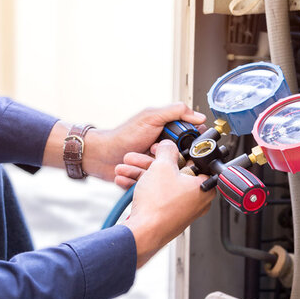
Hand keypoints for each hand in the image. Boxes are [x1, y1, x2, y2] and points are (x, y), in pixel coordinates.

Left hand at [84, 103, 204, 180]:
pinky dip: (143, 182)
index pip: (190, 142)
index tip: (186, 149)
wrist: (101, 155)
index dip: (191, 147)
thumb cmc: (123, 135)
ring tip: (139, 164)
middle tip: (155, 155)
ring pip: (168, 176)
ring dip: (152, 171)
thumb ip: (175, 112)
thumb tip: (199, 116)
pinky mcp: (149, 181)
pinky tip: (133, 175)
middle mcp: (165, 151)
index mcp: (169, 135)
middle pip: (182, 162)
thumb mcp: (151, 117)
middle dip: (170, 162)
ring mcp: (157, 167)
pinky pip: (153, 186)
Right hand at [121, 140, 214, 267]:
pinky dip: (144, 188)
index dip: (179, 152)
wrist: (143, 233)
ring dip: (143, 174)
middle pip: (176, 173)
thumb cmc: (158, 206)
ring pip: (163, 184)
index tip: (167, 149)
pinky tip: (126, 182)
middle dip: (153, 163)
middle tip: (144, 157)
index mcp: (205, 188)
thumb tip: (168, 146)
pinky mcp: (168, 216)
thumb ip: (167, 150)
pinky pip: (158, 196)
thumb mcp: (162, 166)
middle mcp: (197, 200)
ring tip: (126, 169)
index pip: (196, 163)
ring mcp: (182, 209)